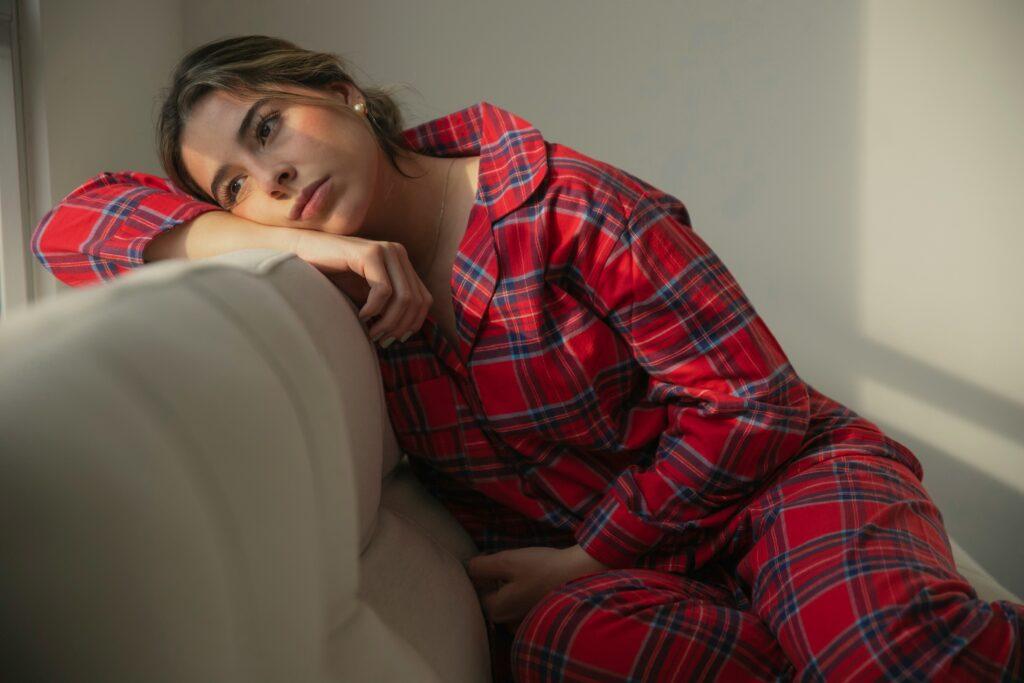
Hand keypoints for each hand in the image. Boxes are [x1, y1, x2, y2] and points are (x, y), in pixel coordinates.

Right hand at [295, 230, 432, 345]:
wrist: (302, 254)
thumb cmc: (332, 276)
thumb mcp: (366, 294)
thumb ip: (388, 306)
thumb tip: (405, 334)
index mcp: (402, 262)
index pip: (424, 299)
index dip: (414, 323)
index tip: (396, 340)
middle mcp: (398, 253)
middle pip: (416, 300)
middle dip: (400, 326)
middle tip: (381, 340)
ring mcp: (386, 250)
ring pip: (403, 297)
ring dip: (388, 321)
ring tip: (372, 332)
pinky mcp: (370, 253)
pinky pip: (383, 290)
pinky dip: (374, 309)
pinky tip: (361, 315)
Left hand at [465, 545, 610, 628]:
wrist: (583, 574)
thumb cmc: (543, 567)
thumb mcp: (507, 560)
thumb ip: (482, 566)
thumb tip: (468, 568)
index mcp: (496, 610)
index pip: (476, 590)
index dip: (481, 571)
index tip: (493, 556)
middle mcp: (508, 622)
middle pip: (491, 597)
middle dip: (494, 580)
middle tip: (507, 561)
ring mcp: (525, 622)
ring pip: (507, 601)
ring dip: (510, 586)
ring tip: (522, 568)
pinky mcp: (540, 616)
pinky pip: (522, 604)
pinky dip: (524, 591)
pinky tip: (535, 578)